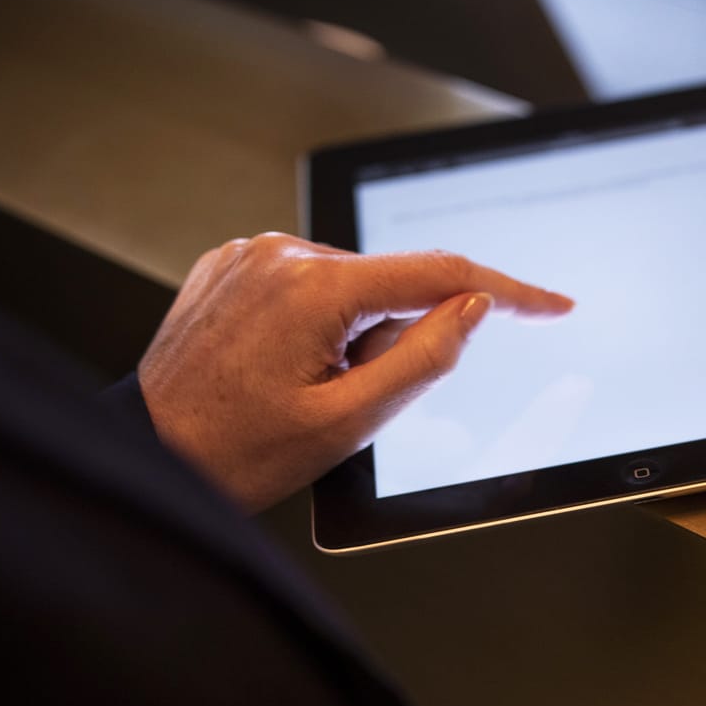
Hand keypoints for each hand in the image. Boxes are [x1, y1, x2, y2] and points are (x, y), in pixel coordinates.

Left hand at [138, 232, 573, 512]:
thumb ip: (423, 357)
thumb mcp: (350, 420)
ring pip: (352, 287)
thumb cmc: (237, 451)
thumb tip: (472, 307)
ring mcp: (250, 254)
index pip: (441, 275)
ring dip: (353, 334)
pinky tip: (282, 365)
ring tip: (302, 387)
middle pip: (392, 286)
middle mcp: (280, 253)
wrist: (152, 453)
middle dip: (394, 339)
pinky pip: (309, 285)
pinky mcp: (231, 265)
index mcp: (314, 286)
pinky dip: (319, 323)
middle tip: (347, 397)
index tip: (552, 304)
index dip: (510, 292)